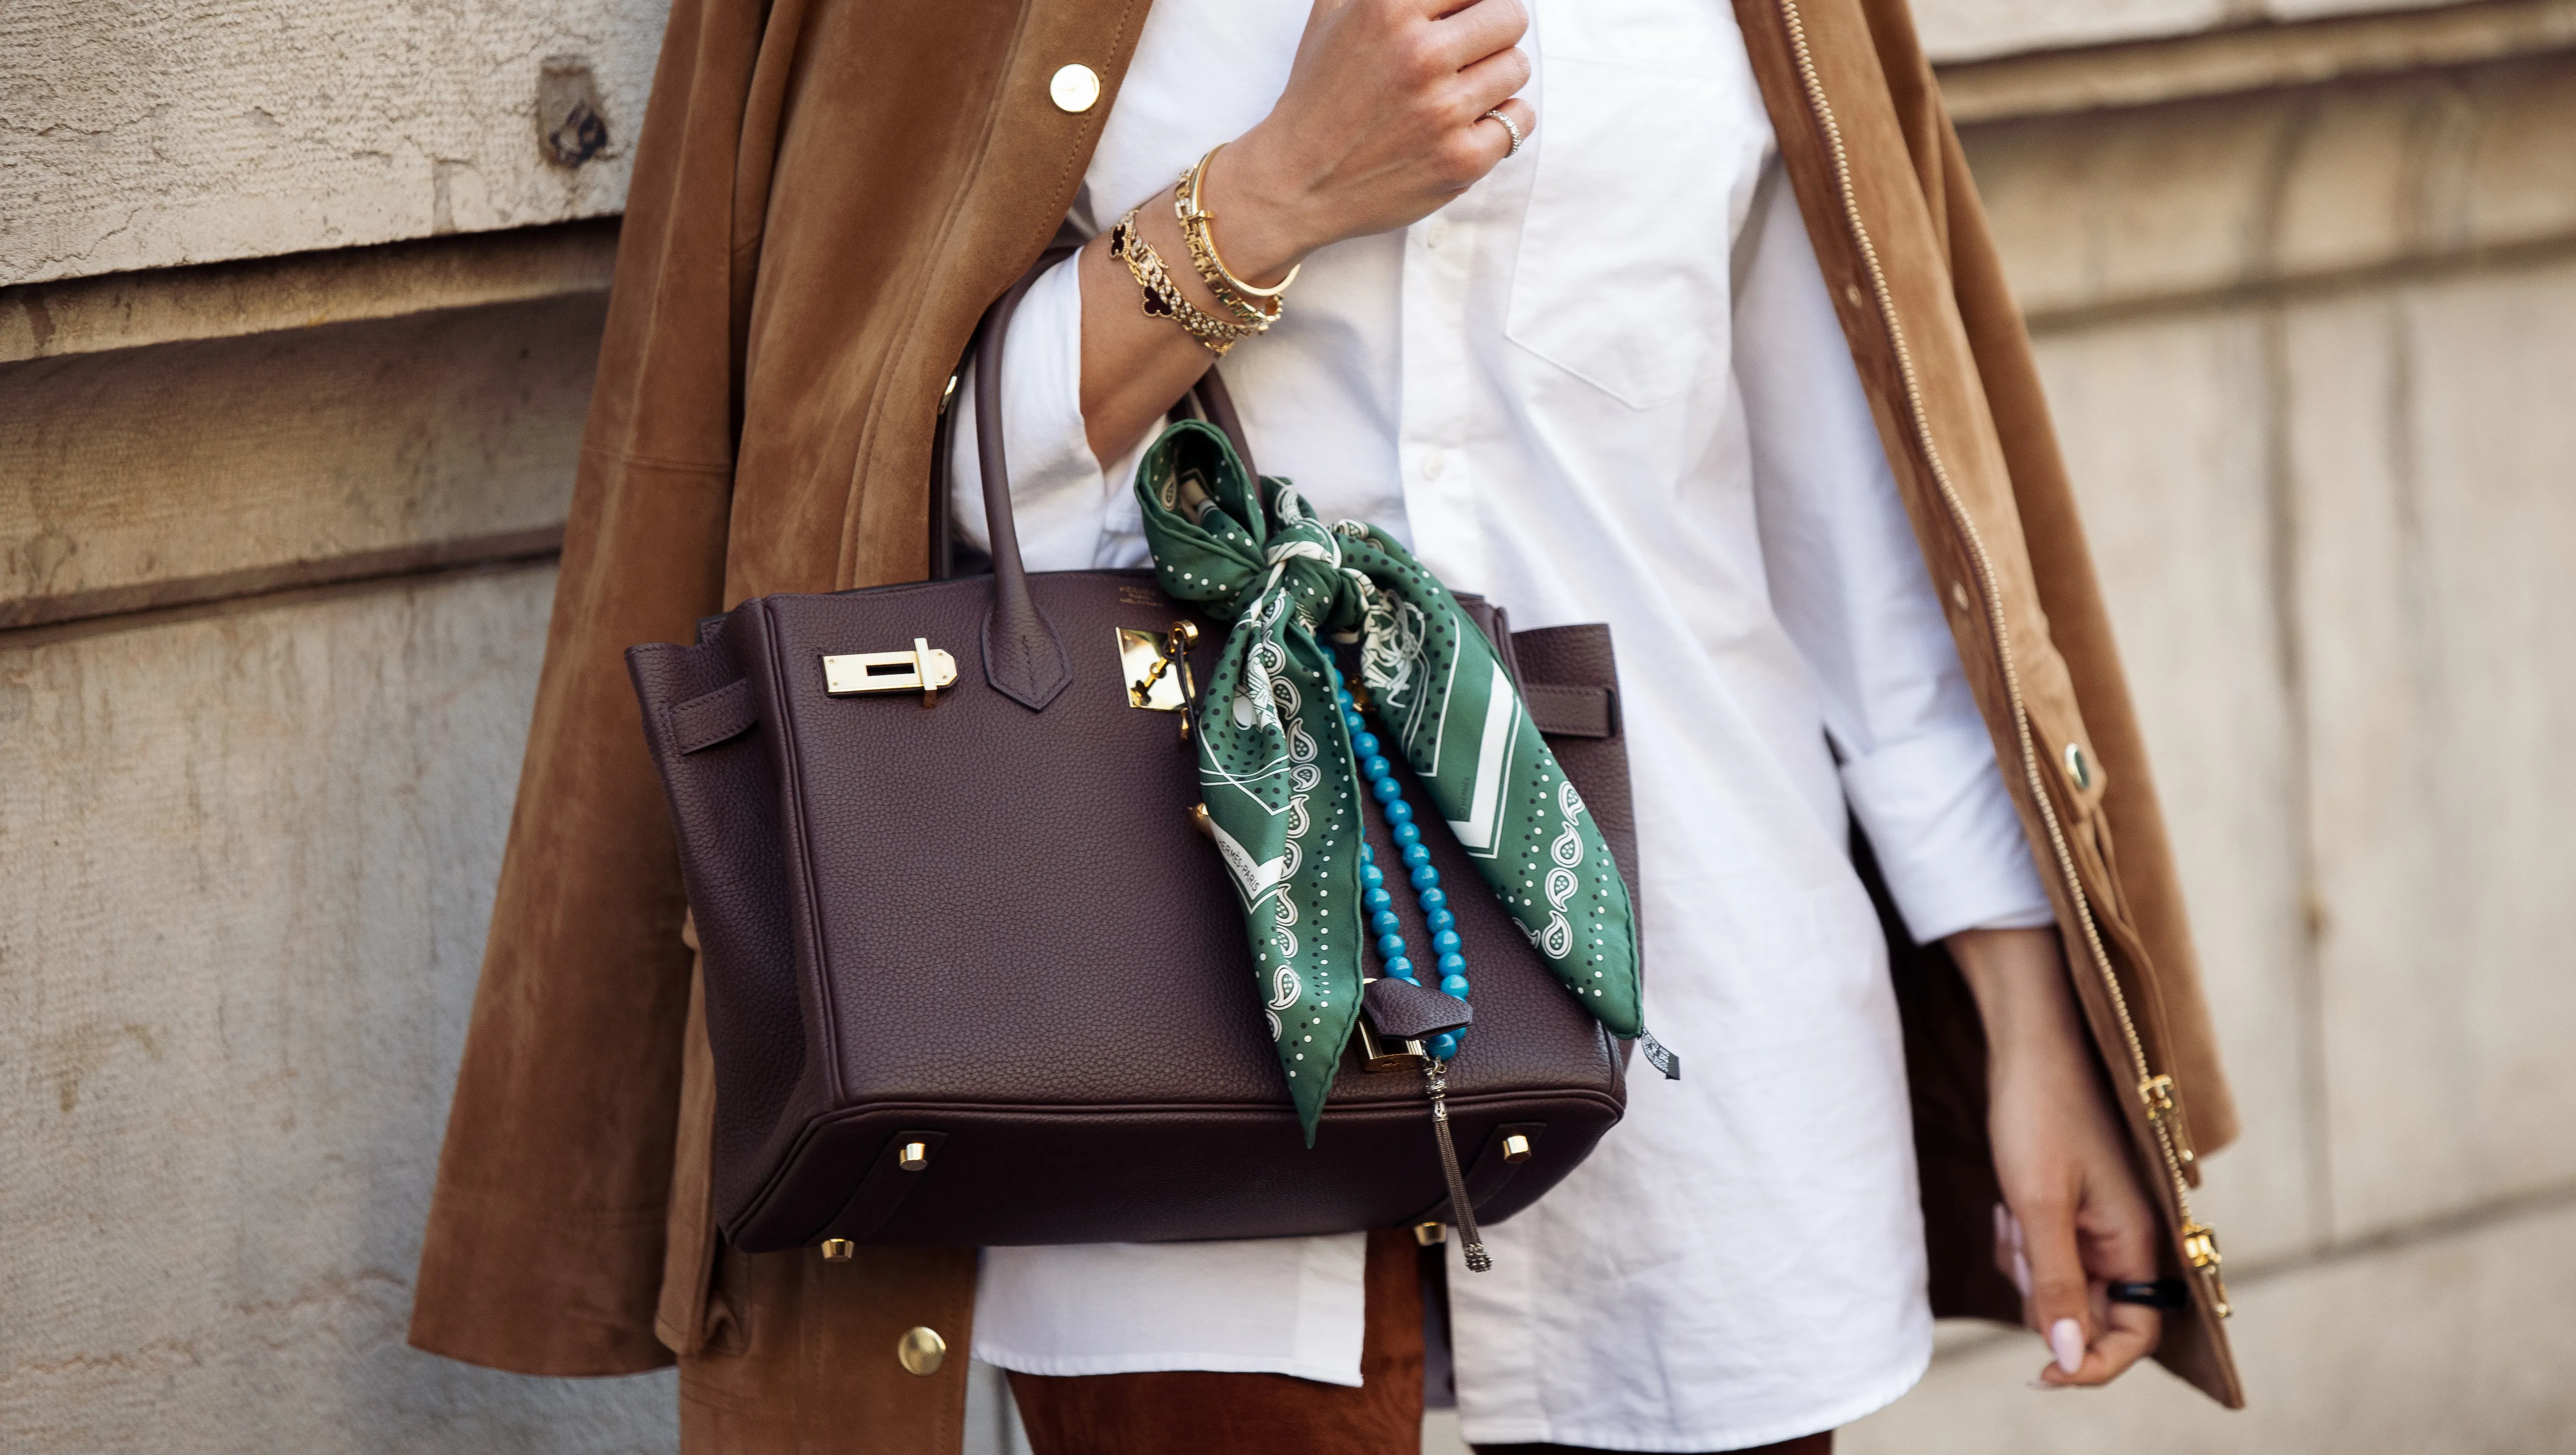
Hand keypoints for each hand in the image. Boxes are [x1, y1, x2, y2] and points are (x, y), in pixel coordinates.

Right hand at [1199, 0, 1534, 281]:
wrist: (1295, 181)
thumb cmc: (1318, 93)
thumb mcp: (1332, 11)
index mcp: (1389, 7)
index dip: (1470, 4)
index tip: (1459, 22)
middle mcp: (1419, 55)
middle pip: (1510, 18)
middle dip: (1493, 33)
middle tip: (1467, 54)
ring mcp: (1443, 110)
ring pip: (1516, 68)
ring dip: (1495, 78)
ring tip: (1458, 92)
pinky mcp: (1462, 159)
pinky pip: (1519, 120)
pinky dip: (1501, 121)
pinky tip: (1466, 126)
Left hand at [1947, 926, 2163, 1387]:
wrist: (2028, 1040)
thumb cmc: (2038, 1111)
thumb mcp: (2038, 1204)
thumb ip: (2057, 1283)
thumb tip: (2067, 1357)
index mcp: (2138, 1240)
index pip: (2134, 1334)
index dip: (2091, 1363)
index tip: (2042, 1374)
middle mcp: (2128, 1237)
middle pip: (2087, 1312)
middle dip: (2043, 1293)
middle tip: (2019, 1241)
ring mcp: (2100, 1221)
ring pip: (2057, 1283)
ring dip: (2025, 1261)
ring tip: (2011, 1210)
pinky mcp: (2071, 1205)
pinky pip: (2044, 1251)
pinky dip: (2019, 1239)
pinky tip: (2006, 1203)